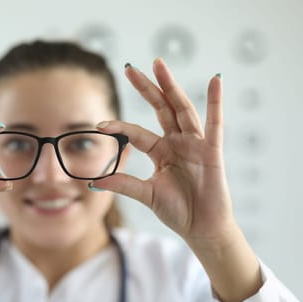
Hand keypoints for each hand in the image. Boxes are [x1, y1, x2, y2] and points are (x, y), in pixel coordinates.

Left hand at [93, 58, 237, 247]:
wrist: (201, 229)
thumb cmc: (178, 211)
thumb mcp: (146, 194)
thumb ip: (124, 184)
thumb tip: (93, 181)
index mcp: (161, 151)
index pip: (137, 132)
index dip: (119, 127)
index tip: (99, 124)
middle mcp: (177, 142)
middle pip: (160, 109)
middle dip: (146, 88)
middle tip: (130, 67)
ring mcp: (195, 144)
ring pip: (181, 109)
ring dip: (170, 87)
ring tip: (158, 65)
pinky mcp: (212, 151)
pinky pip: (214, 123)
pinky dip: (215, 102)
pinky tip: (215, 81)